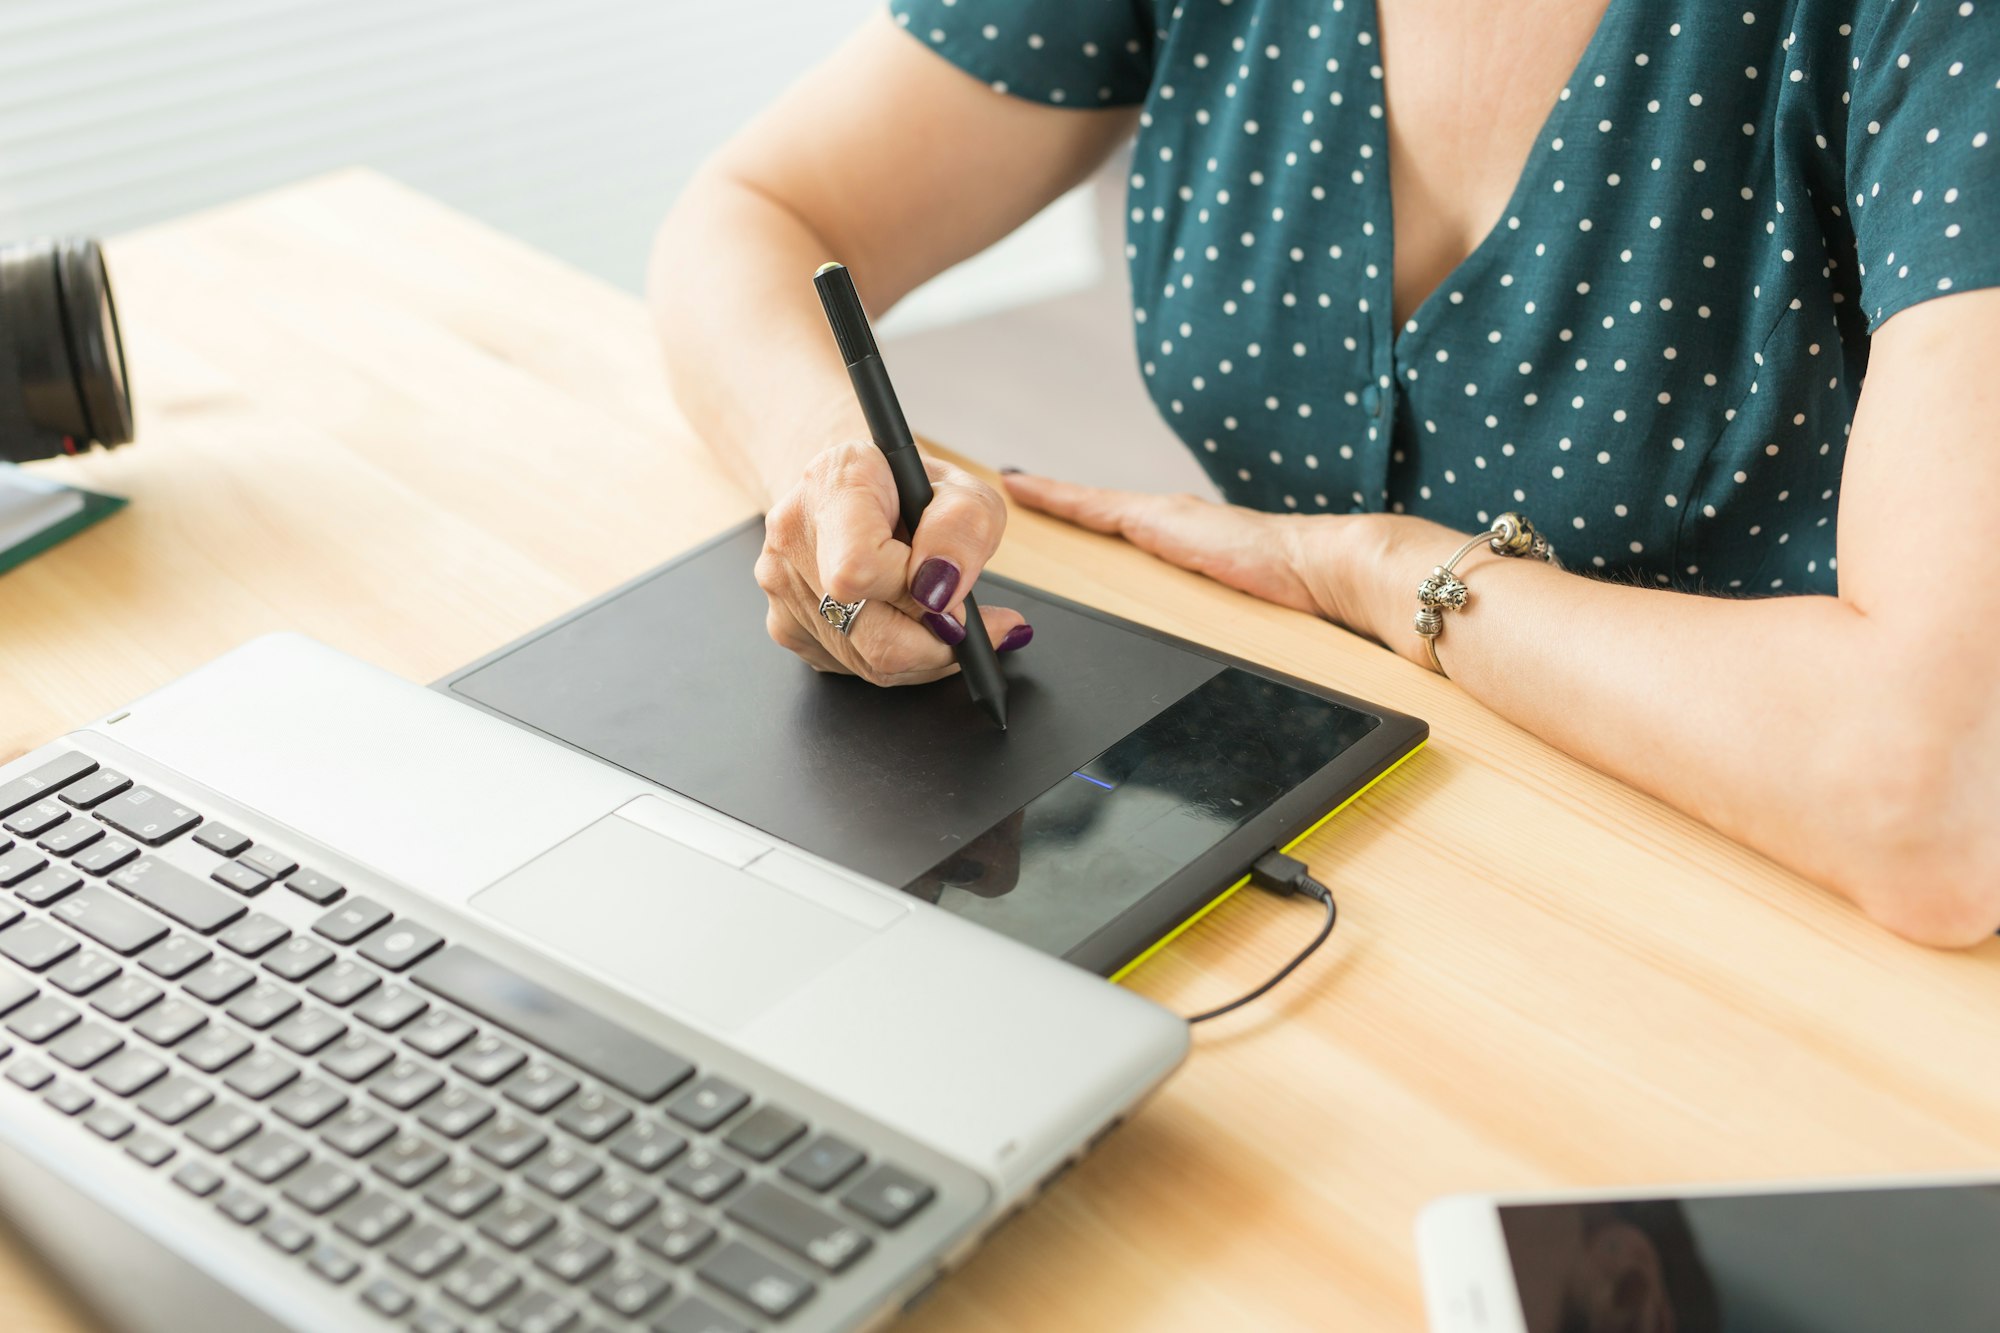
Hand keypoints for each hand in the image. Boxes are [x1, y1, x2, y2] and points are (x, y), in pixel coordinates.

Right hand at [758, 442, 1031, 683]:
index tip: (951, 591)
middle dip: (938, 639)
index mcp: (832, 486)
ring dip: (924, 653)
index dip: (917, 593)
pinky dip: (897, 659)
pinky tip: (907, 622)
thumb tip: (942, 595)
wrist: (851, 487)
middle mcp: (793, 538)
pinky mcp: (788, 627)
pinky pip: (854, 668)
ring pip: (869, 663)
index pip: (859, 570)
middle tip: (967, 618)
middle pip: (873, 635)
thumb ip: (963, 530)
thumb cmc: (908, 484)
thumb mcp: (960, 487)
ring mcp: (782, 589)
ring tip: (945, 618)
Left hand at [1001, 471, 1418, 657]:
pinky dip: (1056, 496)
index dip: (1088, 517)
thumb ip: (1209, 612)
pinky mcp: (1157, 518)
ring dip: (1052, 497)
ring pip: (1090, 505)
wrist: (1322, 568)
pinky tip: (1021, 488)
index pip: (1126, 526)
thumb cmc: (1295, 595)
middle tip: (1017, 493)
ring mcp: (1163, 516)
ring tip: (1010, 487)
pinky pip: (1092, 505)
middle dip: (1062, 504)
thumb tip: (1195, 650)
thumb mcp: (1237, 609)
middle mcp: (1172, 521)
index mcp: (1189, 542)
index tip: (1054, 511)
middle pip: (1101, 512)